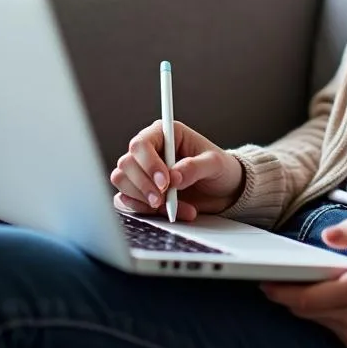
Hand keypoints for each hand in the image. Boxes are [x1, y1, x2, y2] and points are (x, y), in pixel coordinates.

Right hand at [110, 120, 243, 220]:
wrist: (225, 190)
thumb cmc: (220, 169)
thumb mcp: (214, 164)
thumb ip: (194, 167)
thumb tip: (174, 177)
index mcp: (166, 134)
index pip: (141, 144)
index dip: (148, 164)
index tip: (165, 183)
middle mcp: (150, 150)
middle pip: (126, 164)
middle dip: (142, 185)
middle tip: (162, 200)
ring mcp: (143, 171)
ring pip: (121, 182)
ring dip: (141, 199)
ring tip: (169, 207)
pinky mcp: (141, 191)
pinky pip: (126, 200)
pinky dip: (143, 210)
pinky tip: (166, 213)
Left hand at [262, 217, 346, 347]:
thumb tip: (328, 236)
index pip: (309, 298)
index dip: (283, 291)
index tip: (266, 282)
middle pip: (307, 311)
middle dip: (288, 296)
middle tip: (273, 280)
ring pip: (316, 320)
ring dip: (305, 304)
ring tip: (298, 284)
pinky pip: (329, 327)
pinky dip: (321, 313)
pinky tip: (323, 297)